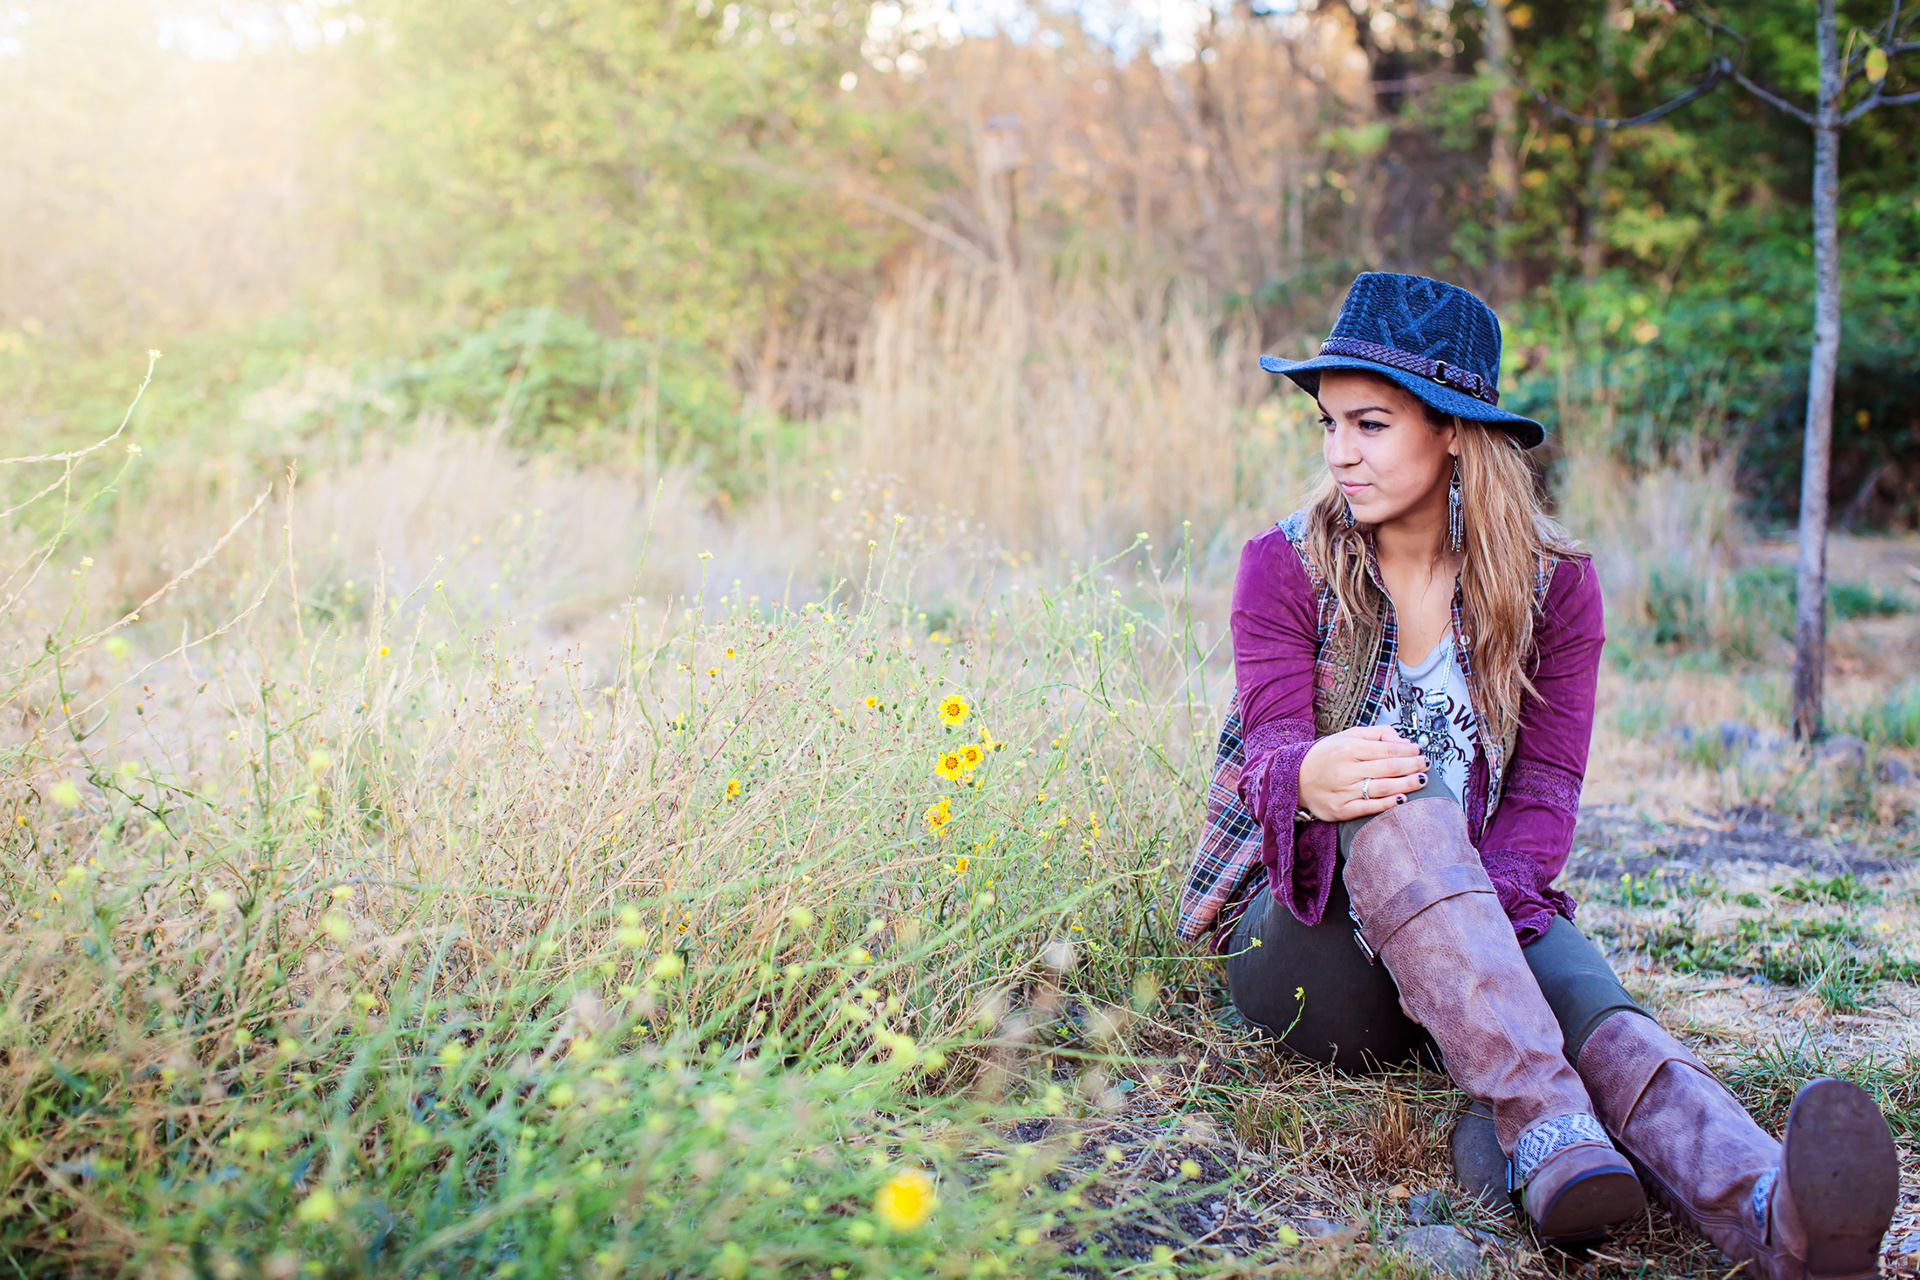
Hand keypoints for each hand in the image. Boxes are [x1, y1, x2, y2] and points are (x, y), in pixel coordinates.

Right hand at [1297, 725, 1428, 821]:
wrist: (1294, 778)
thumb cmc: (1325, 756)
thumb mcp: (1347, 736)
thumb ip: (1377, 735)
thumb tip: (1404, 741)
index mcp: (1347, 748)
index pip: (1387, 749)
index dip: (1408, 751)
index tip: (1419, 752)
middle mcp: (1345, 769)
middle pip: (1389, 768)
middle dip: (1412, 766)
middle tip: (1425, 765)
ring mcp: (1342, 791)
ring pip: (1382, 788)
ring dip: (1406, 784)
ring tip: (1420, 780)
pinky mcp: (1339, 810)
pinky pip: (1368, 807)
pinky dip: (1388, 804)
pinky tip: (1402, 799)